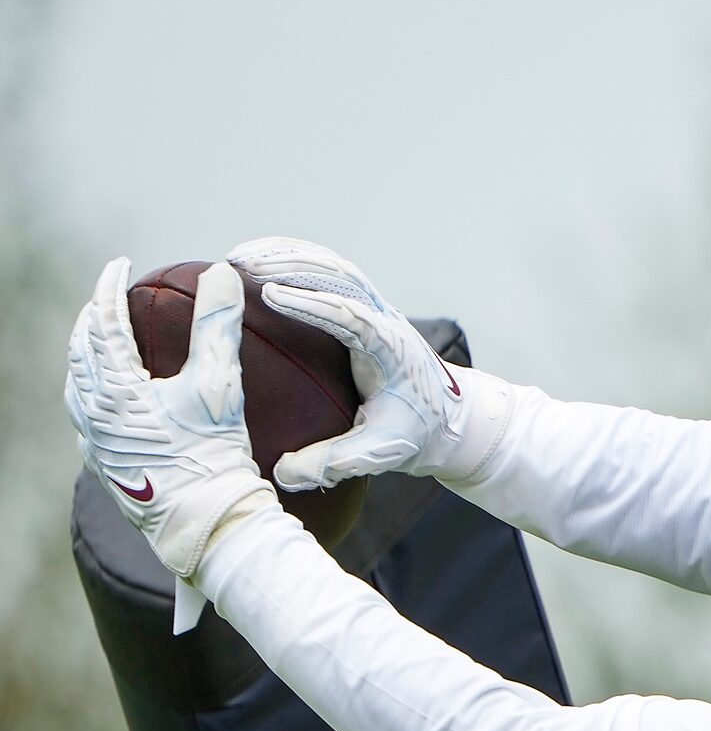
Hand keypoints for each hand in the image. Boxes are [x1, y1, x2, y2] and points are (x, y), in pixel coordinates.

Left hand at [64, 258, 274, 578]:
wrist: (207, 525)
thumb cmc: (214, 458)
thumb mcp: (220, 388)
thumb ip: (217, 326)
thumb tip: (220, 272)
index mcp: (116, 389)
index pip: (103, 322)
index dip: (110, 287)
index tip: (120, 266)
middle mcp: (95, 414)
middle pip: (79, 351)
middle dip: (91, 319)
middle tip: (107, 301)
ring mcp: (96, 444)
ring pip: (75, 386)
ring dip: (84, 357)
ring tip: (97, 343)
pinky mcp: (106, 469)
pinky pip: (83, 421)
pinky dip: (88, 396)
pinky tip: (103, 401)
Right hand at [226, 236, 509, 489]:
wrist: (452, 423)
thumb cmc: (418, 435)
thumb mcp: (382, 453)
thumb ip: (336, 462)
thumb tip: (283, 474)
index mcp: (388, 347)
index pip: (348, 315)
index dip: (308, 302)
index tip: (267, 294)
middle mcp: (384, 319)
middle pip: (337, 275)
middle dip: (288, 264)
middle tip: (238, 263)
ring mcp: (377, 310)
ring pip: (333, 267)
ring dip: (288, 256)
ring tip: (241, 258)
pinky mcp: (366, 312)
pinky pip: (331, 275)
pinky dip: (297, 264)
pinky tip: (263, 267)